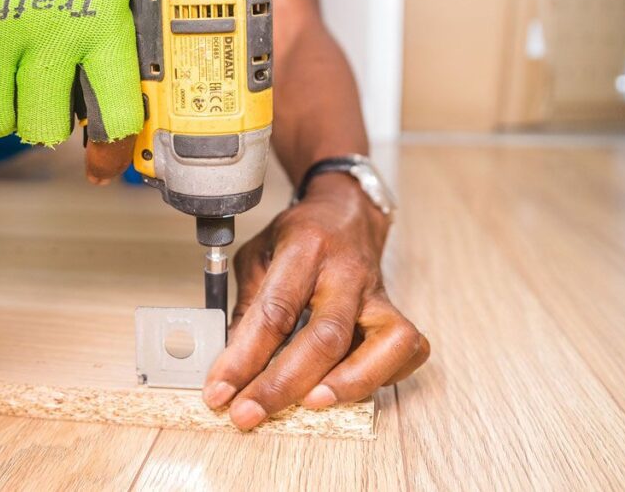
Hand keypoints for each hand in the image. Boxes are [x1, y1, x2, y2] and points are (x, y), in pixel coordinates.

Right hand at [0, 0, 142, 180]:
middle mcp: (49, 28)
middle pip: (43, 130)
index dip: (111, 149)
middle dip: (44, 123)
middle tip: (41, 97)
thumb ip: (113, 57)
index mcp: (102, 22)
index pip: (114, 114)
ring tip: (8, 77)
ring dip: (2, 110)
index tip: (102, 162)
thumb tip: (117, 131)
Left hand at [202, 173, 429, 429]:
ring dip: (347, 384)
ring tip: (309, 406)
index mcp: (305, 248)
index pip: (274, 311)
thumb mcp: (258, 256)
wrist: (346, 211)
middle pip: (325, 336)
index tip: (219, 391)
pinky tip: (347, 388)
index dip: (243, 358)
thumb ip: (247, 307)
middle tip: (248, 413)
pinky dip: (381, 376)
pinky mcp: (396, 311)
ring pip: (383, 344)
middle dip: (283, 384)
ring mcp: (378, 293)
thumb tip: (230, 365)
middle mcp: (346, 271)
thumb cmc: (299, 236)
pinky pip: (406, 350)